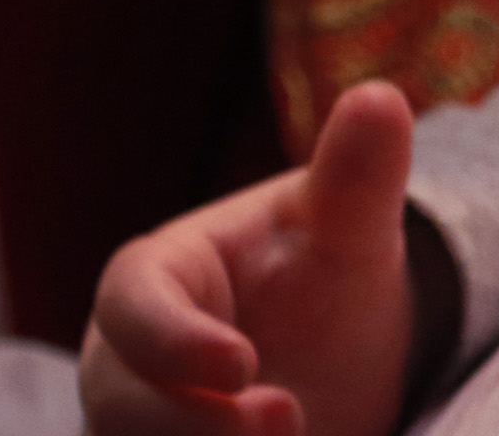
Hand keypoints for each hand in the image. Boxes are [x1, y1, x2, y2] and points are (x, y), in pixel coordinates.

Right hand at [81, 80, 419, 435]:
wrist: (347, 358)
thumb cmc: (331, 274)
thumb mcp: (352, 228)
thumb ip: (358, 175)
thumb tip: (381, 96)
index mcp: (156, 278)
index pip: (130, 307)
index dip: (172, 343)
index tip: (241, 365)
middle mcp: (127, 360)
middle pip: (117, 407)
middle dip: (194, 425)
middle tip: (288, 419)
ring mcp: (137, 425)